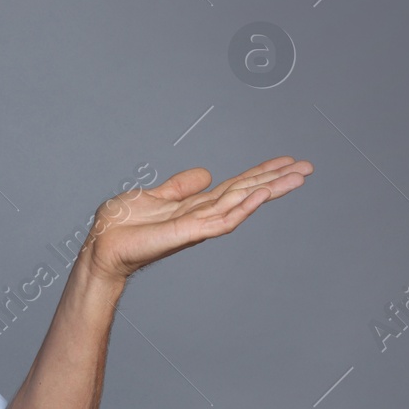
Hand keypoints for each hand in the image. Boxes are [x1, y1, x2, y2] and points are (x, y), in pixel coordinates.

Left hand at [84, 156, 313, 281]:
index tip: (286, 162)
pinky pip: (222, 220)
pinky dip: (243, 206)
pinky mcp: (188, 233)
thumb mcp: (152, 195)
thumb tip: (207, 174)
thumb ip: (180, 186)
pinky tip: (261, 194)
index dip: (260, 174)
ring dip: (270, 190)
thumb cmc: (120, 226)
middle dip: (276, 180)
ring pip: (242, 204)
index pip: (235, 186)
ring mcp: (197, 225)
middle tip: (308, 167)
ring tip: (297, 176)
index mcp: (194, 205)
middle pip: (246, 194)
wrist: (100, 247)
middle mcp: (202, 215)